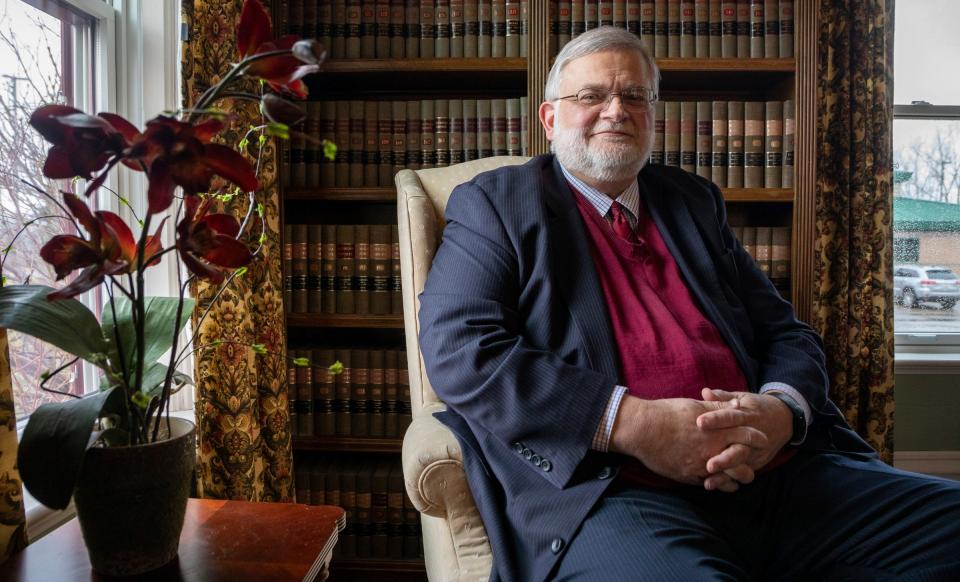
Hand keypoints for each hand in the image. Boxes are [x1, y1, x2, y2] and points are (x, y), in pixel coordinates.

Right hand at [608, 395, 769, 486]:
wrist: (642, 429)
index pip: (747, 434)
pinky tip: (722, 483)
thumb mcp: (695, 405)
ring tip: (743, 477)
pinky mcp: (688, 474)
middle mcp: (712, 448)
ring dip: (738, 477)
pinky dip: (719, 484)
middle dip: (753, 461)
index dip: (757, 437)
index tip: (763, 439)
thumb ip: (718, 407)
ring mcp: (701, 463)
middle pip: (743, 459)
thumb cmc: (667, 413)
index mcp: (716, 429)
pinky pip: (710, 484)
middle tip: (757, 461)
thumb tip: (738, 404)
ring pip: (729, 476)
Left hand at [696, 388, 793, 489]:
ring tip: (709, 477)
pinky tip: (711, 484)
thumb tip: (705, 392)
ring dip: (725, 471)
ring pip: (741, 463)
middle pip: (739, 446)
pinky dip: (727, 479)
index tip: (699, 423)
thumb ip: (723, 397)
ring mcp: (755, 451)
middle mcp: (753, 435)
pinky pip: (741, 473)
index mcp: (748, 415)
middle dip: (724, 456)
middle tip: (708, 464)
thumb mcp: (742, 397)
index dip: (716, 419)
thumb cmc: (755, 406)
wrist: (784, 419)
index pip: (731, 417)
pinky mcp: (755, 462)